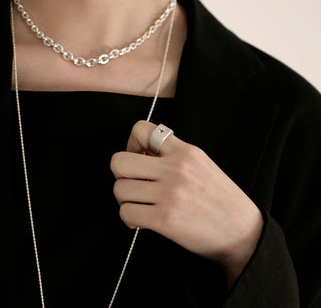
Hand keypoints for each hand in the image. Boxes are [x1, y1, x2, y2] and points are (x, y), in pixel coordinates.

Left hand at [110, 120, 263, 286]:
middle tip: (134, 183)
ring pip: (119, 189)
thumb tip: (139, 154)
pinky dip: (129, 217)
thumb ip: (171, 155)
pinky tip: (141, 219)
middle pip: (118, 161)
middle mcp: (175, 169)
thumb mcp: (200, 164)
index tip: (138, 157)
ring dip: (125, 199)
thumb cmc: (220, 198)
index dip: (131, 143)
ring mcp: (169, 194)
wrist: (243, 232)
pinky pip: (126, 212)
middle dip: (121, 174)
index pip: (140, 129)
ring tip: (140, 203)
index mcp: (185, 151)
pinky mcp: (165, 219)